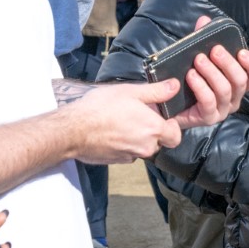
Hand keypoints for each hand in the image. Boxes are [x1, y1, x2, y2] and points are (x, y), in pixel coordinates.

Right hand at [63, 82, 183, 162]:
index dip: (171, 126)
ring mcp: (131, 156)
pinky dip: (123, 144)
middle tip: (138, 116)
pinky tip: (111, 131)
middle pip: (158, 142)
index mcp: (153, 129)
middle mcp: (145, 147)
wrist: (73, 130)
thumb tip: (174, 86)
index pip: (175, 136)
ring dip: (137, 137)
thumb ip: (156, 91)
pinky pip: (128, 153)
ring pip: (142, 148)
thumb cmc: (100, 109)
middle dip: (152, 131)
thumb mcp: (131, 92)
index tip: (161, 117)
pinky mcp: (117, 161)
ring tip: (121, 122)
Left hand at [167, 16, 248, 131]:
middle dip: (228, 64)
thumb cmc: (186, 78)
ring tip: (197, 60)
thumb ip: (202, 39)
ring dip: (212, 72)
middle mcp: (234, 98)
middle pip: (241, 81)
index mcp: (237, 84)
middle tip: (214, 50)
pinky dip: (201, 86)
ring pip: (225, 90)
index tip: (241, 52)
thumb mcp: (196, 56)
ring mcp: (222, 110)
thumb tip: (205, 20)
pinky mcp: (208, 118)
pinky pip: (209, 101)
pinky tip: (191, 75)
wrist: (166, 101)